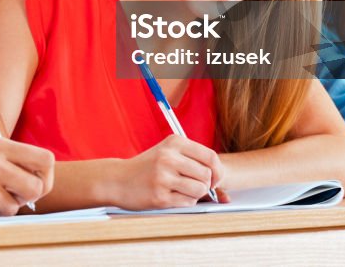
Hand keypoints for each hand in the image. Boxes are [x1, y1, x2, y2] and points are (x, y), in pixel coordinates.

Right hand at [108, 135, 222, 209]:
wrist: (117, 180)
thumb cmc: (148, 168)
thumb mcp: (170, 157)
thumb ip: (197, 169)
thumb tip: (227, 197)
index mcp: (174, 142)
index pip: (211, 157)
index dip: (218, 172)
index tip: (213, 180)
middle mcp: (169, 157)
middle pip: (207, 175)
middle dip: (206, 185)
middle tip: (193, 185)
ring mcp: (163, 177)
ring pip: (200, 190)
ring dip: (195, 194)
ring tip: (181, 190)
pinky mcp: (159, 195)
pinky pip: (188, 202)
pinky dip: (185, 202)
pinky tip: (172, 196)